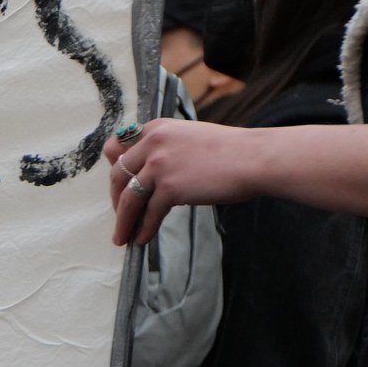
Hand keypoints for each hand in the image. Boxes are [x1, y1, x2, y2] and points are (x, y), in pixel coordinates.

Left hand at [104, 119, 266, 246]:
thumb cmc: (228, 152)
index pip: (117, 147)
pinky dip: (144, 228)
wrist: (254, 158)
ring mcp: (159, 165)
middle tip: (120, 215)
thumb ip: (164, 150)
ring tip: (122, 237)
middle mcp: (153, 143)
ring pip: (129, 199)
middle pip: (118, 175)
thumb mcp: (188, 138)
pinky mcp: (170, 187)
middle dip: (115, 199)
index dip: (113, 168)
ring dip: (123, 221)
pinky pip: (149, 213)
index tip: (117, 186)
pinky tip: (143, 238)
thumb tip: (144, 175)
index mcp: (156, 128)